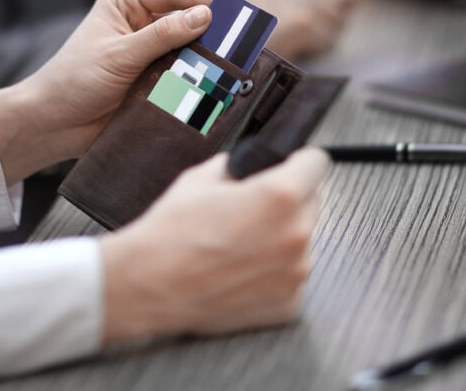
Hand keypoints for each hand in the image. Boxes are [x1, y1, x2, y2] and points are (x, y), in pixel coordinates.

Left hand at [0, 0, 214, 183]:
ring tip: (232, 63)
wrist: (54, 124)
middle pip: (185, 18)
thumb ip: (162, 35)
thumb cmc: (74, 80)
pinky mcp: (154, 79)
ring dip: (205, 56)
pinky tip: (216, 82)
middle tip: (238, 40)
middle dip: (209, 29)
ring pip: (188, 47)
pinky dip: (197, 77)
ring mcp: (148, 51)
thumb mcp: (120, 54)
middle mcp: (139, 22)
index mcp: (125, 3)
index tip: (230, 11)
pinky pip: (183, 73)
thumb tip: (204, 15)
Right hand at [99, 147, 329, 342]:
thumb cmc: (171, 233)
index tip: (292, 167)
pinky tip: (241, 270)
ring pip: (302, 241)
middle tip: (251, 211)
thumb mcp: (202, 177)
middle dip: (288, 202)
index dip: (299, 161)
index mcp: (280, 196)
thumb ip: (240, 166)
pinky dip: (273, 272)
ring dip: (281, 238)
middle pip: (312, 203)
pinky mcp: (288, 304)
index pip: (317, 163)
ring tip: (240, 245)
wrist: (148, 285)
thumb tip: (254, 164)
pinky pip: (291, 276)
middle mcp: (297, 235)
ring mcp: (295, 273)